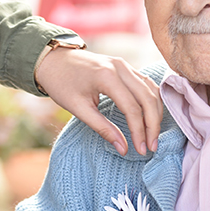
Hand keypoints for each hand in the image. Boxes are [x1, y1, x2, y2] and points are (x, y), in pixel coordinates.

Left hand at [35, 48, 161, 155]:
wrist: (53, 60)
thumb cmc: (61, 84)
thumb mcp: (78, 108)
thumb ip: (102, 128)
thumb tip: (123, 148)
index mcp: (107, 76)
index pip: (132, 107)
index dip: (139, 131)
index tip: (140, 150)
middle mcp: (120, 67)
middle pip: (148, 98)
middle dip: (152, 125)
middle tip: (151, 146)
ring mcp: (125, 64)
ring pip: (152, 90)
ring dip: (155, 113)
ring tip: (152, 135)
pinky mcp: (125, 66)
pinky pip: (146, 84)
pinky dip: (152, 101)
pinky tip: (151, 117)